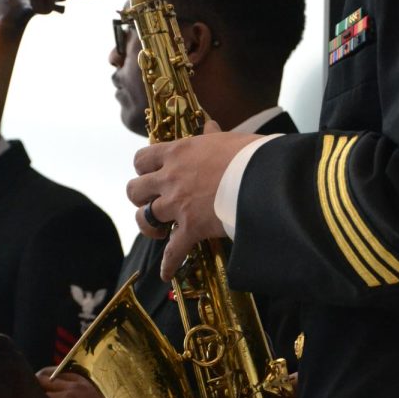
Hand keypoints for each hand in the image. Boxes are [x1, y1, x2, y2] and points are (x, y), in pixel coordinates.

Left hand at [126, 120, 261, 280]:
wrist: (263, 177)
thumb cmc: (249, 154)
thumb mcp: (227, 139)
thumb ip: (212, 135)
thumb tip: (209, 125)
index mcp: (178, 152)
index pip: (142, 158)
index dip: (142, 167)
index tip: (151, 172)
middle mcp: (170, 178)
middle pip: (134, 189)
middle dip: (140, 197)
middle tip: (153, 200)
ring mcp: (177, 204)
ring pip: (144, 218)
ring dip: (148, 225)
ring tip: (159, 230)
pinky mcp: (191, 228)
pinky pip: (172, 251)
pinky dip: (169, 263)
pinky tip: (166, 272)